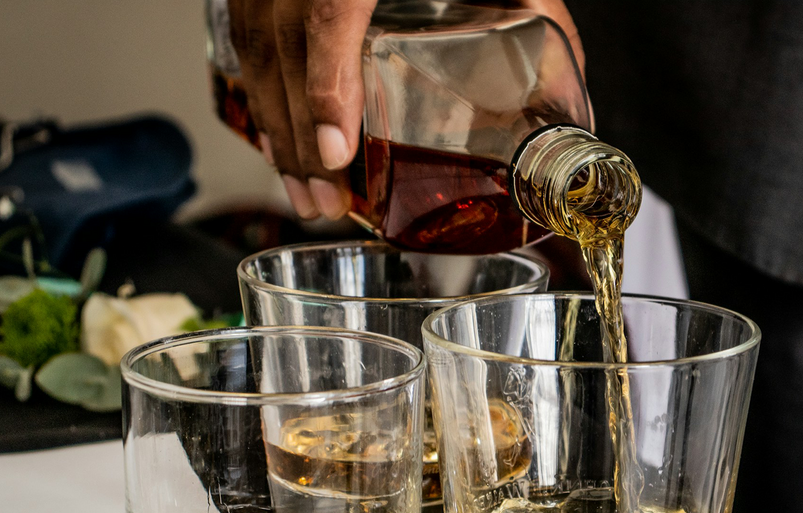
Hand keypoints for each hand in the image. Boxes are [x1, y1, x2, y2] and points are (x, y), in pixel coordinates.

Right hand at [228, 0, 584, 220]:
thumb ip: (525, 0)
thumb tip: (558, 81)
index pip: (329, 14)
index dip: (326, 87)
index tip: (339, 152)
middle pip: (278, 45)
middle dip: (297, 137)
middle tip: (322, 202)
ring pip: (253, 44)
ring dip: (274, 126)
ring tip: (301, 192)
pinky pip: (244, 30)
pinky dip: (258, 89)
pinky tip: (279, 137)